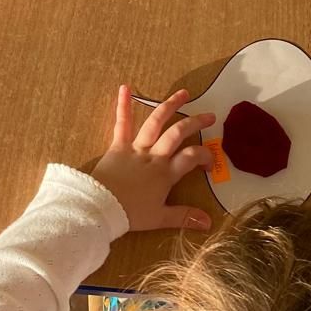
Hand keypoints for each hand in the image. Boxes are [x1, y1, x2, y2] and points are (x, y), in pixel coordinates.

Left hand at [92, 86, 213, 232]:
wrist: (100, 208)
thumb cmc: (130, 214)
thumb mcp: (159, 219)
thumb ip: (184, 217)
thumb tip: (209, 223)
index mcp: (165, 174)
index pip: (191, 157)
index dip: (205, 156)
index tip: (210, 162)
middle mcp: (154, 156)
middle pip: (178, 133)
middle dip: (195, 123)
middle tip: (210, 116)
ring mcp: (136, 148)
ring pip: (156, 122)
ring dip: (170, 106)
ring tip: (183, 93)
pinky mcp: (118, 145)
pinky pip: (122, 123)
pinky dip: (123, 105)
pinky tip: (125, 87)